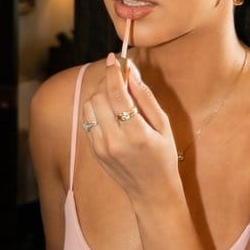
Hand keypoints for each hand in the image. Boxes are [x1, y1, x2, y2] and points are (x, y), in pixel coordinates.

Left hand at [82, 53, 179, 197]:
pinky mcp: (94, 151)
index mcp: (136, 133)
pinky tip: (108, 110)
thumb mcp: (163, 125)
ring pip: (89, 107)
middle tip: (119, 77)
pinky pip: (87, 120)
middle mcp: (114, 140)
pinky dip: (95, 109)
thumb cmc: (163, 156)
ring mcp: (101, 147)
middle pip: (99, 97)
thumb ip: (145, 97)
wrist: (151, 191)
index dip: (113, 72)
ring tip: (115, 95)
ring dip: (100, 95)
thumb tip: (131, 71)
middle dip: (107, 82)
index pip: (117, 94)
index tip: (114, 58)